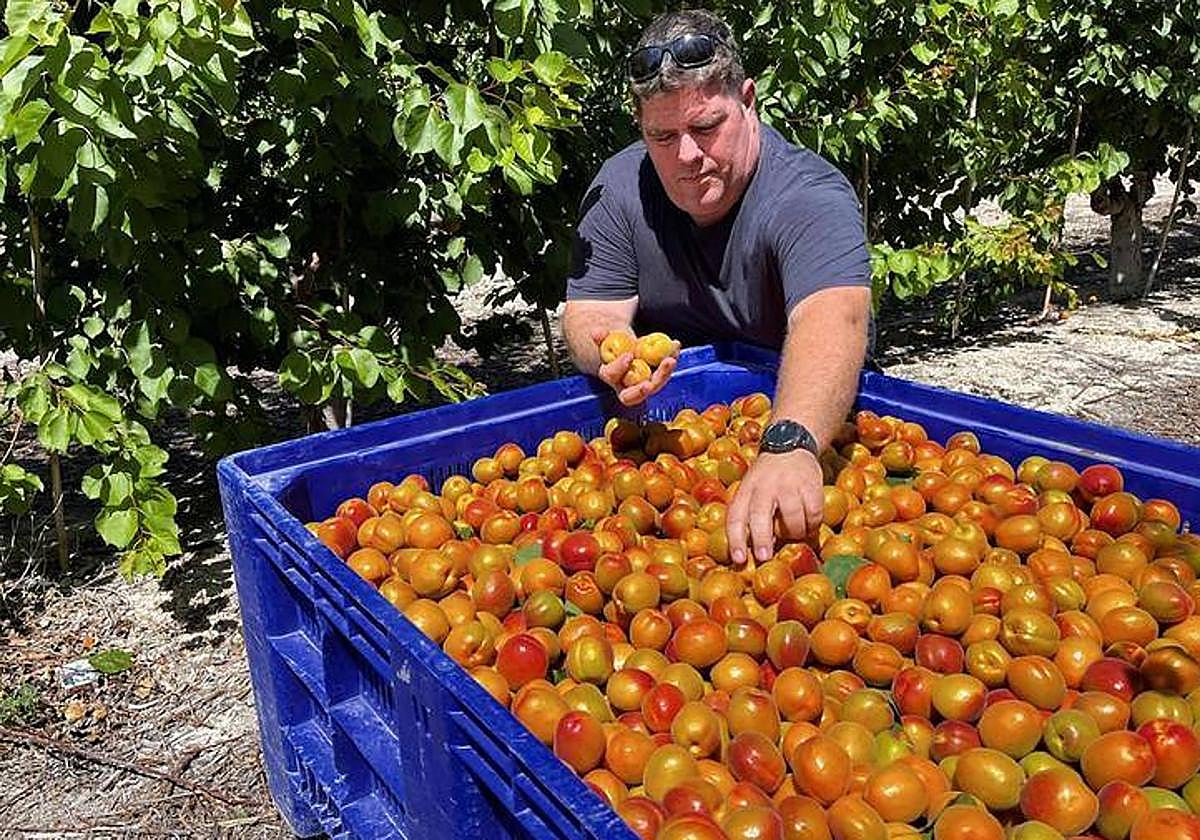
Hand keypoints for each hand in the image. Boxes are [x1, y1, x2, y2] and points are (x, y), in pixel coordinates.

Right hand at [591, 328, 678, 406]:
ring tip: (670, 357)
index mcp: (610, 377)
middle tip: (650, 374)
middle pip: (634, 394)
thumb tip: (596, 333)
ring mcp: (642, 385)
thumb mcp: (607, 341)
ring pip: (654, 385)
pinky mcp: (655, 379)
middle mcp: (626, 387)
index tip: (629, 356)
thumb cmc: (613, 347)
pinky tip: (675, 345)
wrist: (624, 350)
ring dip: (664, 372)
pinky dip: (671, 357)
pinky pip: (664, 372)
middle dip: (644, 386)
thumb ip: (601, 338)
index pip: (612, 376)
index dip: (619, 367)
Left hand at [726, 449, 823, 564]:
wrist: (790, 443)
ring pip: (791, 516)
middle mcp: (764, 486)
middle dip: (761, 539)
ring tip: (796, 536)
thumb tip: (755, 553)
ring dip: (795, 533)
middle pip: (760, 515)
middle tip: (764, 557)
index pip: (736, 517)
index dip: (736, 540)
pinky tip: (811, 524)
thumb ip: (751, 515)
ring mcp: (788, 484)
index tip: (739, 559)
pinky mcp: (810, 483)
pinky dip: (813, 523)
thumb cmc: (767, 477)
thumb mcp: (751, 489)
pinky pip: (813, 511)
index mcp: (746, 490)